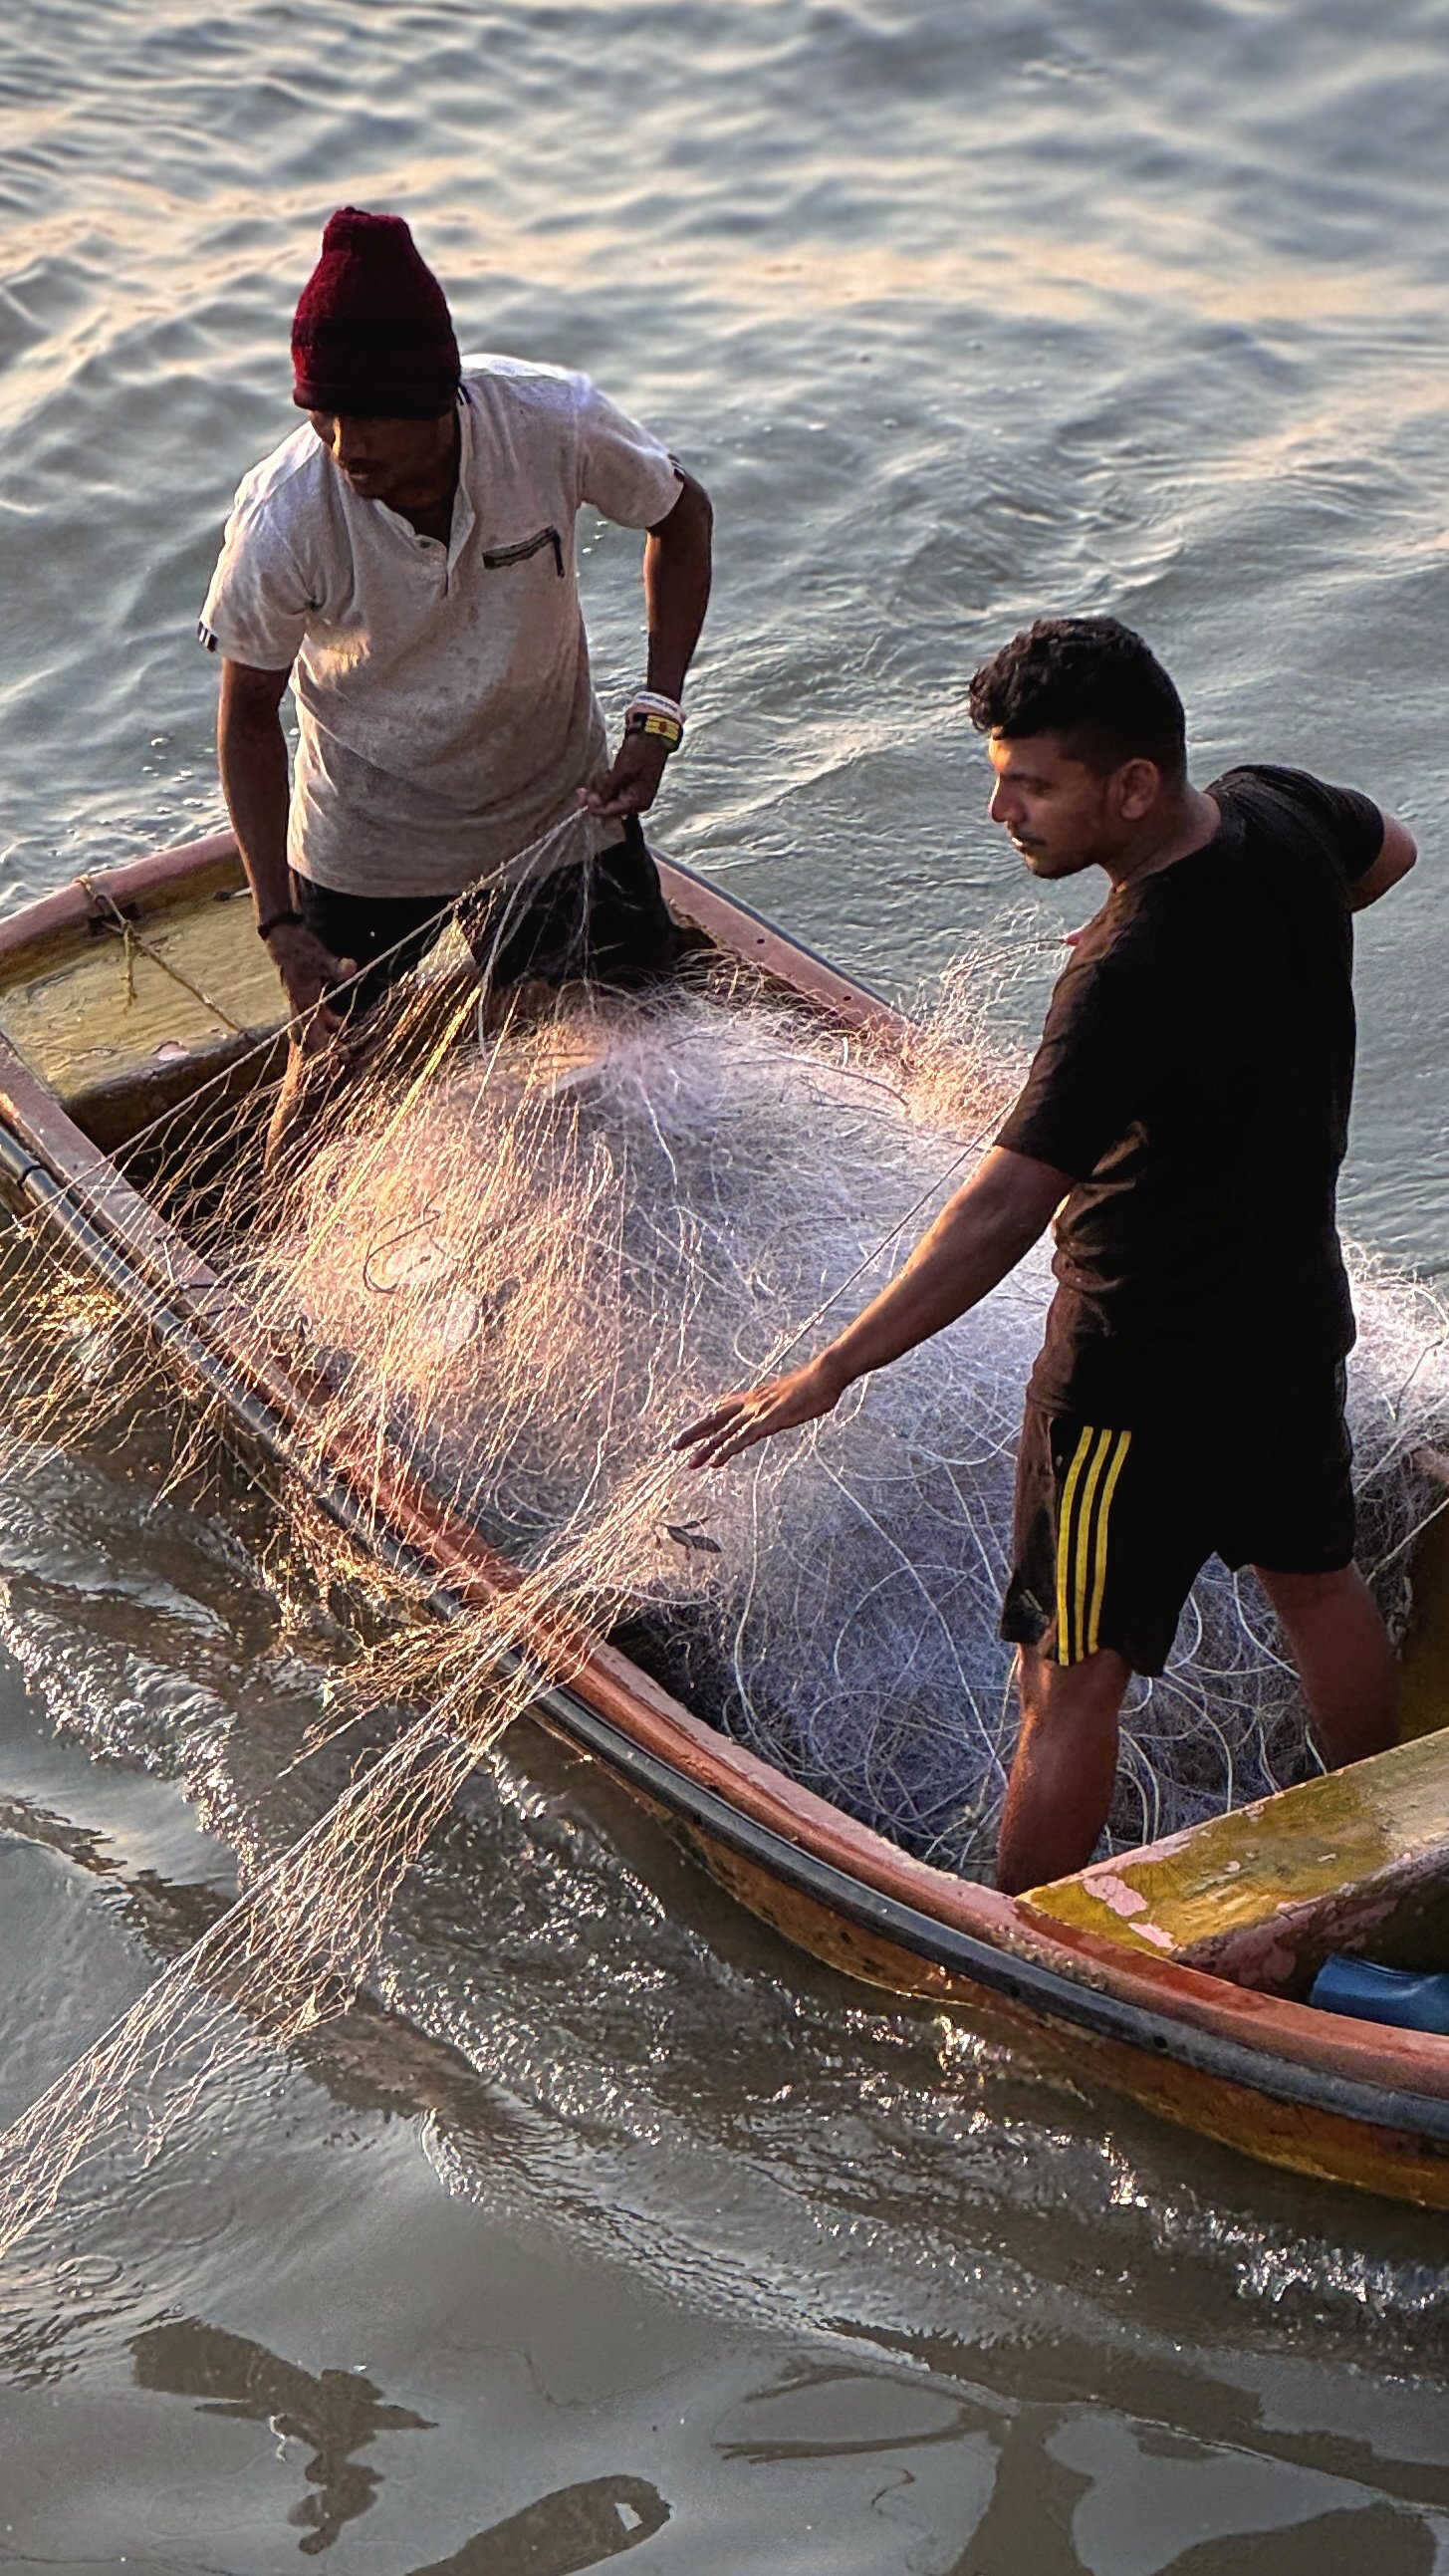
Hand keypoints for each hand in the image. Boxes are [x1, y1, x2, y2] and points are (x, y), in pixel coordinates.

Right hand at [266, 922, 357, 1055]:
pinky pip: (313, 1018)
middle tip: (338, 1069)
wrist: (282, 937)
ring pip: (309, 1030)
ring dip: (324, 1041)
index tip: (336, 1061)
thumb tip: (351, 968)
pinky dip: (325, 1025)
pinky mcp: (303, 997)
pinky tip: (340, 1025)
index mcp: (302, 1000)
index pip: (313, 1031)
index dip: (324, 1048)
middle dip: (322, 1053)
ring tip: (342, 1053)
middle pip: (308, 1038)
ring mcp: (300, 1002)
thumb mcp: (320, 956)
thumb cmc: (301, 947)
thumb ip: (336, 966)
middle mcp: (299, 1006)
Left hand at [580, 729, 669, 824]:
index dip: (593, 805)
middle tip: (586, 784)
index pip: (609, 813)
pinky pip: (614, 789)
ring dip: (603, 786)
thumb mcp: (621, 773)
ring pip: (610, 797)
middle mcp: (637, 802)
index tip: (581, 792)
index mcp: (637, 803)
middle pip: (609, 807)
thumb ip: (607, 791)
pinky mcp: (632, 783)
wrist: (653, 733)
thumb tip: (593, 807)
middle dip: (598, 795)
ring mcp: (635, 792)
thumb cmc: (639, 753)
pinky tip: (609, 771)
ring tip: (605, 772)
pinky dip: (608, 782)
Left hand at [675, 1355, 848, 1469]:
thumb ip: (778, 1407)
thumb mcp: (790, 1399)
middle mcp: (751, 1403)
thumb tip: (777, 1413)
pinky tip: (715, 1462)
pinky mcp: (768, 1420)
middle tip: (673, 1446)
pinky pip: (741, 1439)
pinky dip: (726, 1451)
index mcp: (754, 1397)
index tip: (691, 1433)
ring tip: (689, 1463)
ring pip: (723, 1432)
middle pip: (714, 1419)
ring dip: (705, 1449)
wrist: (825, 1375)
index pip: (722, 1410)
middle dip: (693, 1434)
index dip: (705, 1422)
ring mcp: (758, 1411)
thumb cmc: (814, 1386)